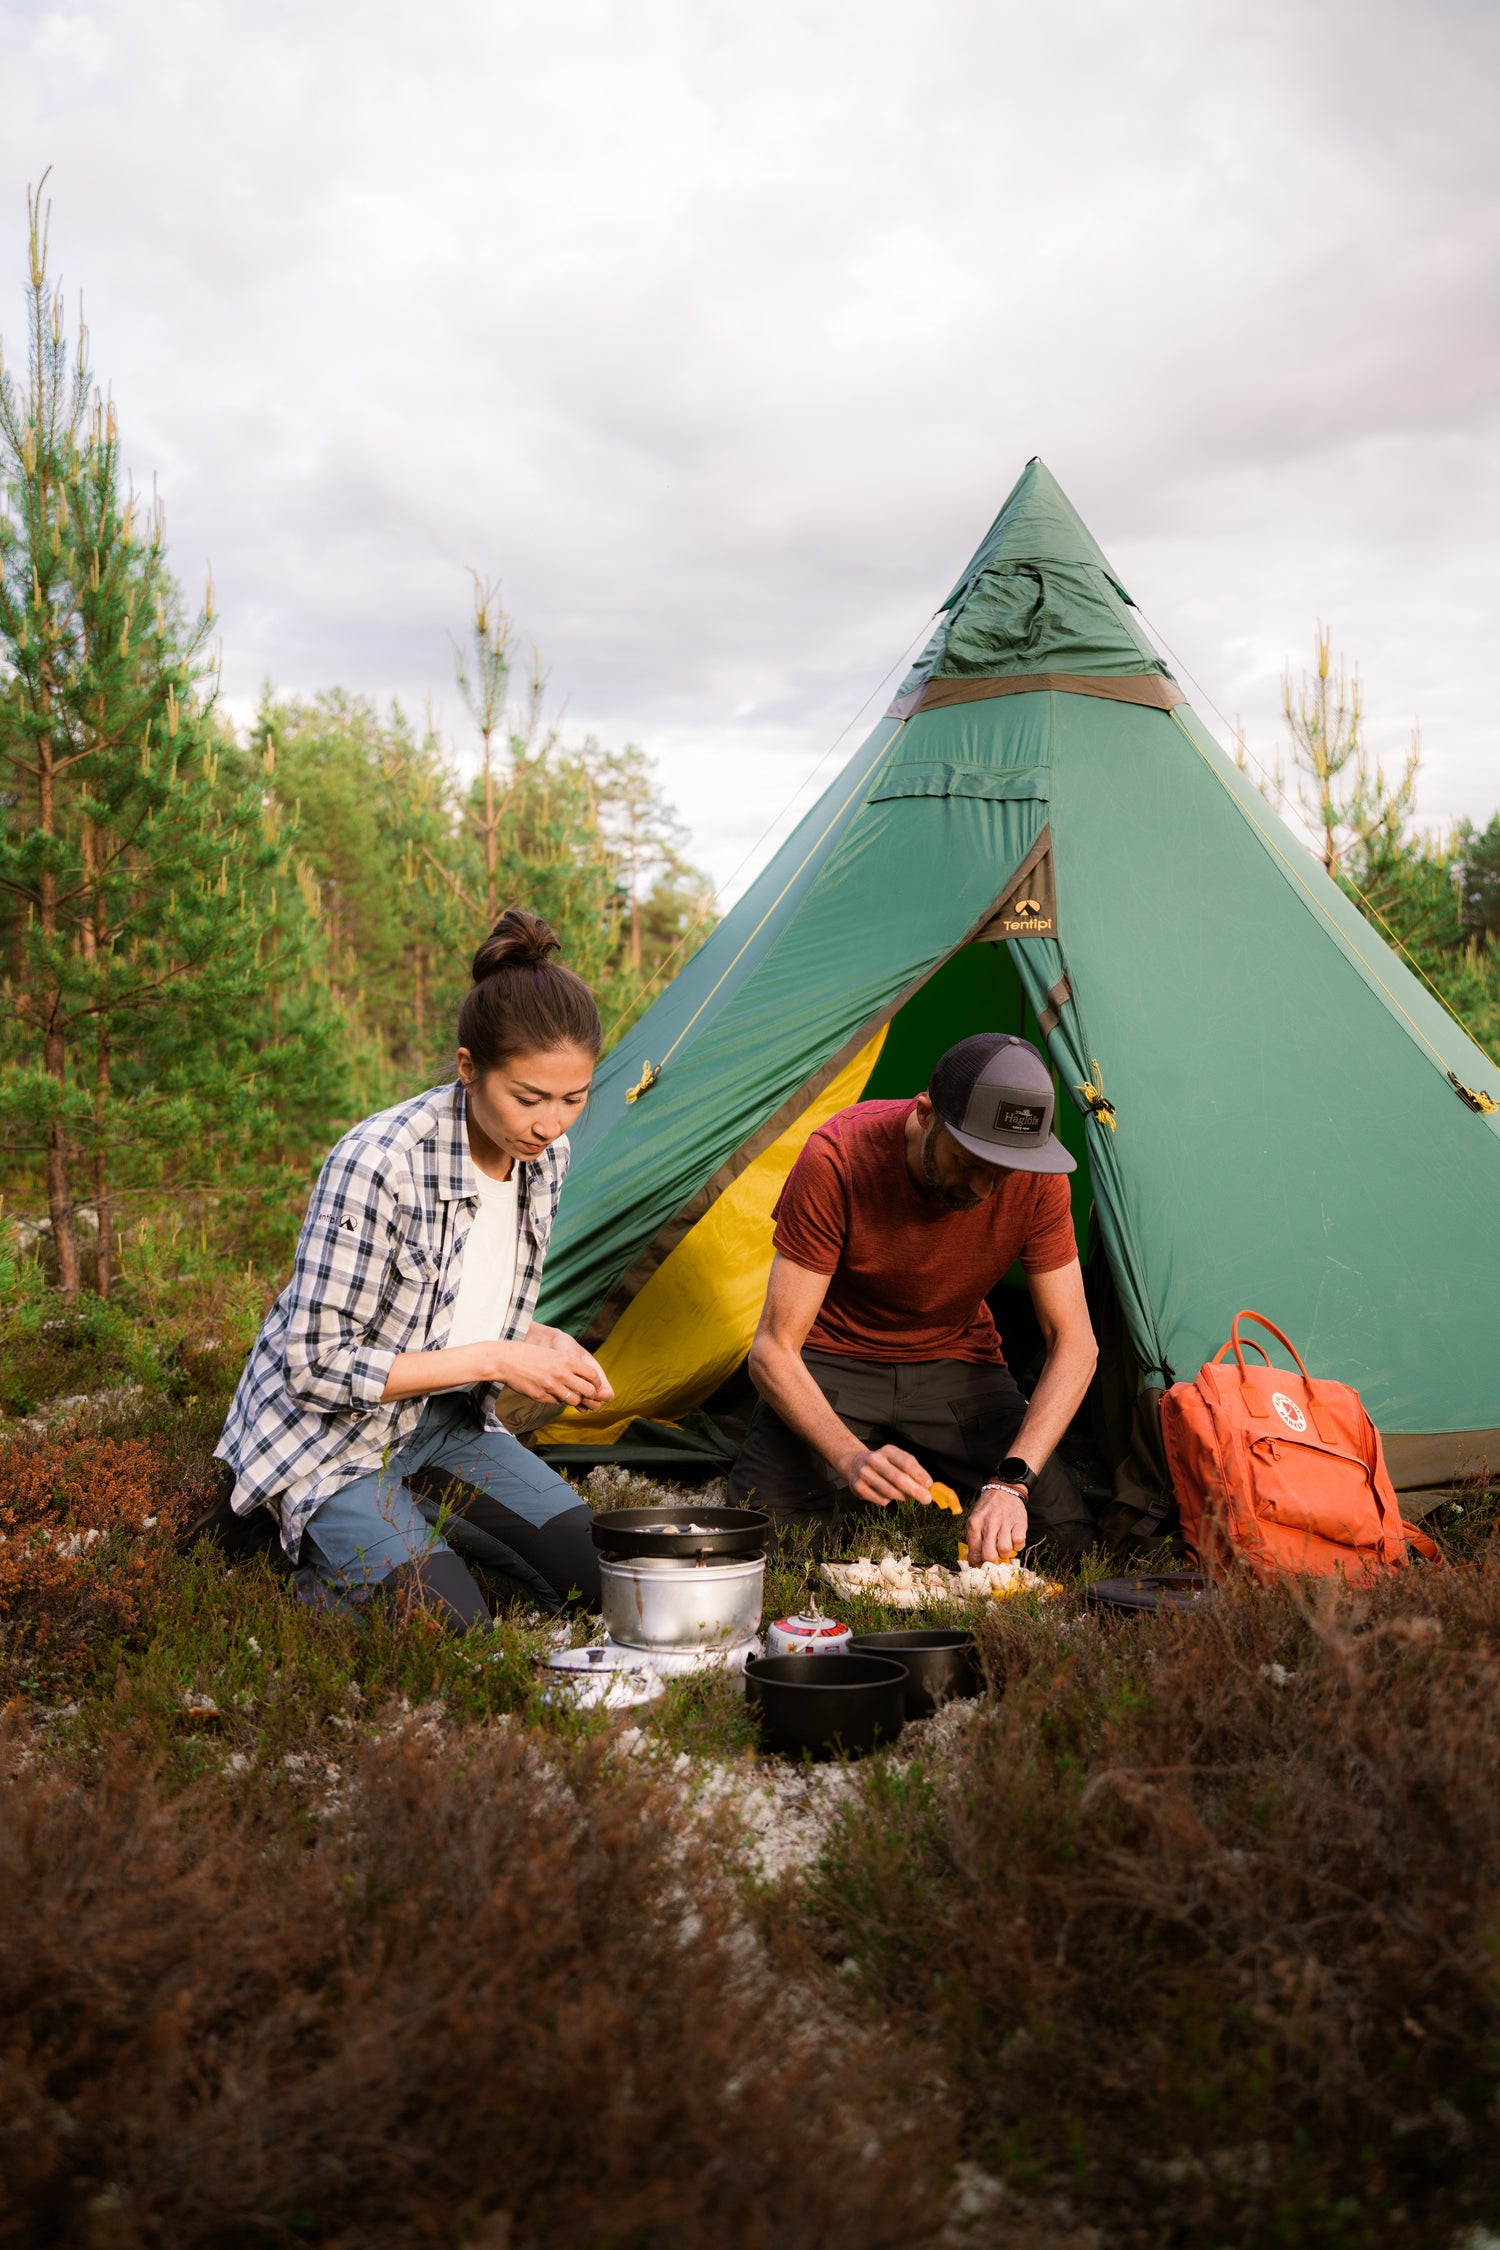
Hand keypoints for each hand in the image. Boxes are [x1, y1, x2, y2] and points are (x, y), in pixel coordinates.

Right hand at [492, 1334, 613, 1409]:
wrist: (505, 1360)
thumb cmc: (529, 1354)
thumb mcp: (553, 1354)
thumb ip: (569, 1365)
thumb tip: (585, 1377)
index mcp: (566, 1360)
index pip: (593, 1376)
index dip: (597, 1383)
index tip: (595, 1386)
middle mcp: (561, 1374)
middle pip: (588, 1391)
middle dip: (590, 1394)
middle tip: (586, 1394)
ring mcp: (551, 1386)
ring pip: (574, 1400)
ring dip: (574, 1398)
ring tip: (568, 1393)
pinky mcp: (541, 1396)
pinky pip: (557, 1402)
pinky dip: (558, 1399)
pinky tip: (551, 1392)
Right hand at [839, 1441, 932, 1507]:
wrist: (855, 1464)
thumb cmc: (885, 1464)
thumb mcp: (898, 1459)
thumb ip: (913, 1469)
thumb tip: (928, 1486)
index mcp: (887, 1451)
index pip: (906, 1462)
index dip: (919, 1474)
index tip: (929, 1484)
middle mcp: (874, 1460)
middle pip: (898, 1478)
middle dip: (915, 1490)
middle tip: (926, 1499)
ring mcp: (865, 1474)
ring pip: (890, 1492)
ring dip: (903, 1497)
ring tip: (908, 1497)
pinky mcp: (858, 1487)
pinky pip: (881, 1500)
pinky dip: (889, 1500)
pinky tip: (888, 1495)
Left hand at [966, 1480, 1028, 1562]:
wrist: (1004, 1490)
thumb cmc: (987, 1509)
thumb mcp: (974, 1520)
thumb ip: (973, 1540)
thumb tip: (975, 1563)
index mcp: (974, 1524)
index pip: (974, 1554)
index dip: (978, 1565)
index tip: (981, 1566)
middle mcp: (988, 1524)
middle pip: (989, 1555)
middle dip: (992, 1563)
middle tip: (994, 1560)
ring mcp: (1004, 1523)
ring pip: (1005, 1551)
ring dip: (1005, 1554)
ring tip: (1003, 1546)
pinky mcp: (1019, 1522)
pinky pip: (1019, 1543)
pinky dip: (1018, 1545)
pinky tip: (1013, 1539)